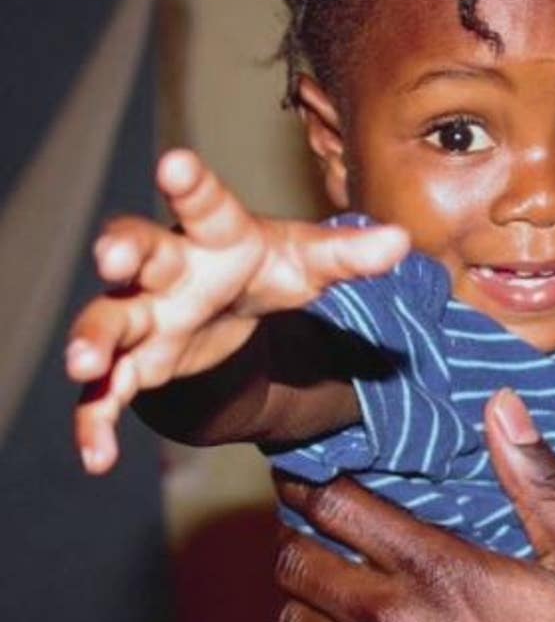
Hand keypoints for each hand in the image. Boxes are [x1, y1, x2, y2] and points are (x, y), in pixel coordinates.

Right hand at [65, 148, 408, 473]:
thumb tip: (402, 242)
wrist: (228, 309)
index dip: (190, 184)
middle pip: (139, 252)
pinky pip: (107, 393)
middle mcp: (168, 268)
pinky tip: (97, 456)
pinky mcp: (135, 363)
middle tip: (113, 257)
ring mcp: (144, 315)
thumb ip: (350, 255)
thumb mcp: (310, 263)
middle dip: (123, 252)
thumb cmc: (264, 270)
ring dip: (94, 339)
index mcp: (215, 234)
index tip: (176, 165)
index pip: (204, 203)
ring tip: (84, 361)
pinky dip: (97, 422)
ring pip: (108, 321)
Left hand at [273, 389, 554, 621]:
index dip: (311, 476)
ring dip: (301, 583)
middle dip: (296, 525)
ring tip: (325, 559)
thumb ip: (544, 485)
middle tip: (313, 504)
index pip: (334, 506)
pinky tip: (344, 616)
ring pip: (290, 617)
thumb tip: (503, 405)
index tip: (313, 458)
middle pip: (295, 559)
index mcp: (436, 573)